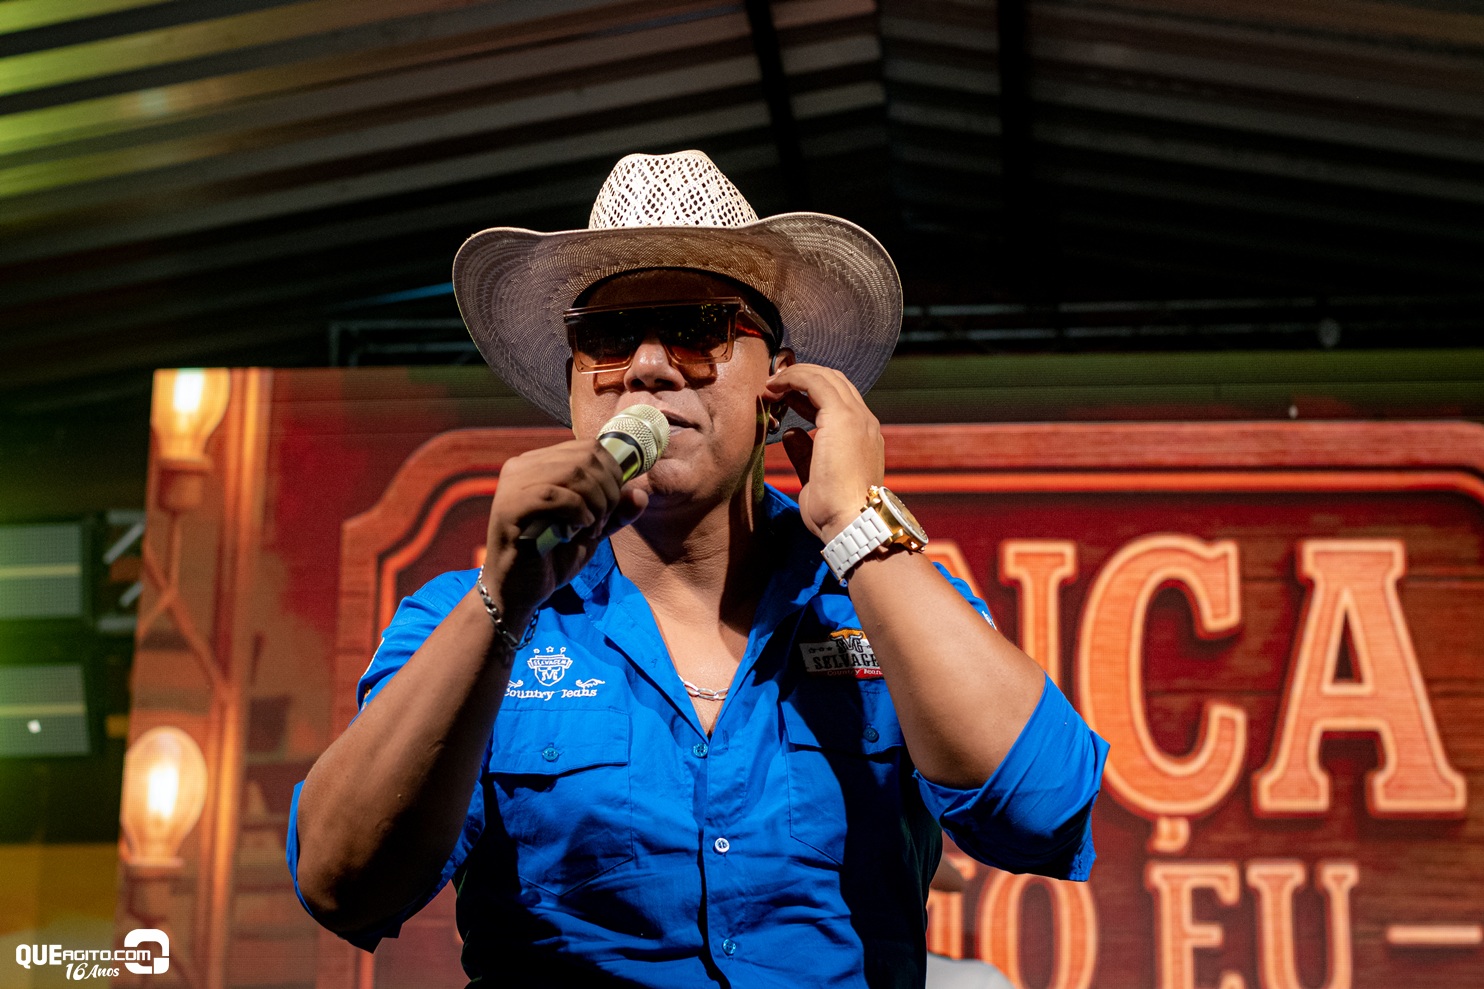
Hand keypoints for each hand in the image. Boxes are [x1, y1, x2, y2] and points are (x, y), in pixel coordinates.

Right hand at [482, 439, 647, 624]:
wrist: (518, 592)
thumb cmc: (551, 558)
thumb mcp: (592, 531)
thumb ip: (615, 512)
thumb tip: (640, 493)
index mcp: (540, 464)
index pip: (589, 447)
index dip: (612, 473)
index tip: (611, 506)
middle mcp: (522, 466)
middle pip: (585, 458)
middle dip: (607, 491)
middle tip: (602, 521)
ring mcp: (513, 485)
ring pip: (572, 472)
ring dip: (594, 502)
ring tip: (591, 528)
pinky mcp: (509, 507)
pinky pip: (553, 495)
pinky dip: (577, 511)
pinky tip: (578, 529)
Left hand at [761, 363, 883, 541]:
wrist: (851, 522)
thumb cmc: (835, 510)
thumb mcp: (815, 476)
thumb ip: (804, 452)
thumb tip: (791, 432)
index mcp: (862, 436)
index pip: (838, 400)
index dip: (810, 391)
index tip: (784, 396)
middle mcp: (864, 422)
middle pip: (834, 382)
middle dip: (803, 377)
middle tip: (775, 384)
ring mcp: (856, 418)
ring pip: (826, 377)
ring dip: (796, 375)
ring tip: (771, 384)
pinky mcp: (842, 417)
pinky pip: (815, 382)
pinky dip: (793, 378)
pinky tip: (774, 386)